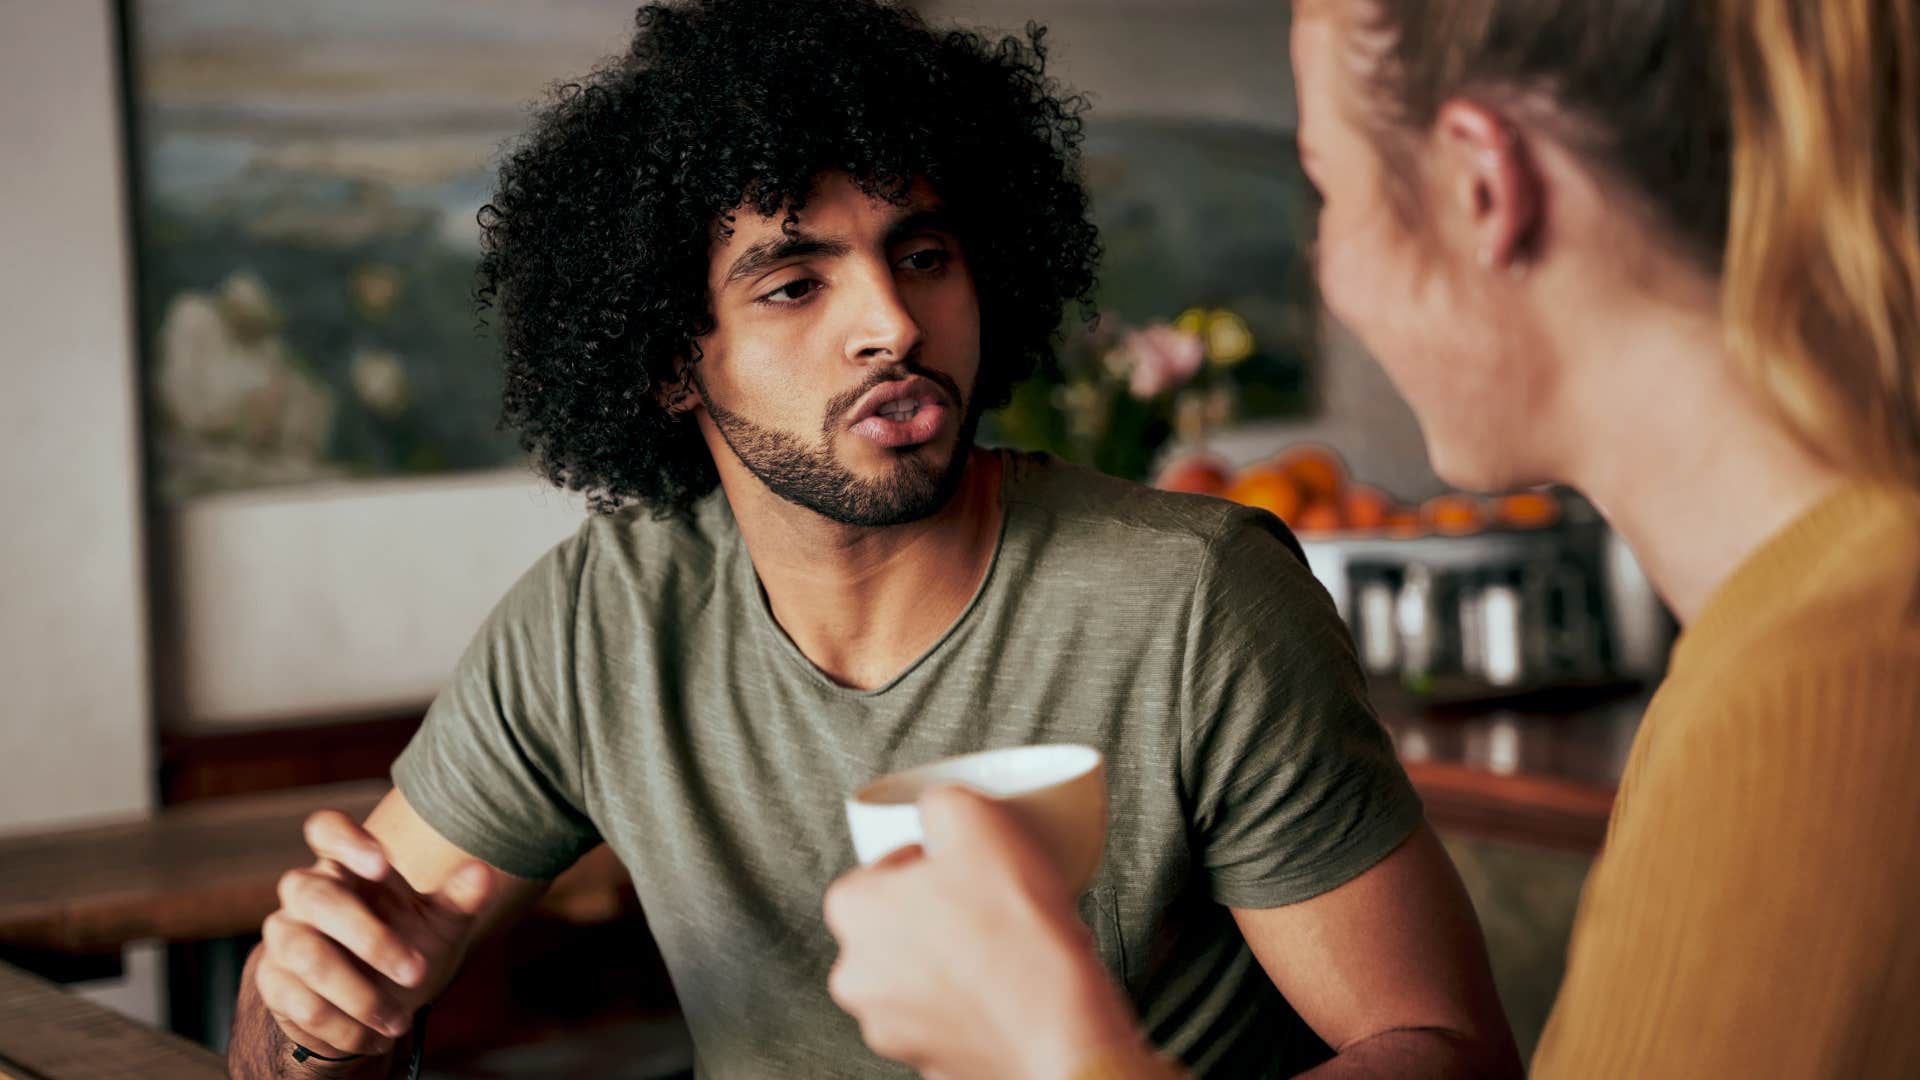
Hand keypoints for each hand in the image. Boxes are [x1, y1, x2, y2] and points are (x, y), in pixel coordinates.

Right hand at [253, 810, 492, 1057]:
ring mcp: (285, 936)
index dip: (346, 840)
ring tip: (401, 1022)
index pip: (326, 829)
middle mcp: (307, 894)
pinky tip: (373, 1037)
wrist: (371, 1007)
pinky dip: (341, 1024)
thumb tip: (483, 873)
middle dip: (370, 938)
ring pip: (306, 953)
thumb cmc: (406, 947)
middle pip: (318, 897)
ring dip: (359, 993)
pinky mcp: (273, 981)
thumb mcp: (439, 924)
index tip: (382, 864)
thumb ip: (460, 898)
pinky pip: (298, 1000)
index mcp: (348, 867)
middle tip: (417, 973)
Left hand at [824, 786, 1146, 1079]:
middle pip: (895, 923)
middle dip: (936, 910)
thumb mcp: (977, 818)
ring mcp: (890, 1026)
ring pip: (920, 974)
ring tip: (1002, 944)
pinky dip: (972, 1002)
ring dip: (952, 958)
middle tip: (984, 901)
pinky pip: (949, 1015)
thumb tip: (936, 807)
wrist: (1058, 1025)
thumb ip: (940, 801)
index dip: (927, 859)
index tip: (961, 863)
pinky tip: (1007, 985)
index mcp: (853, 911)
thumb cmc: (1015, 933)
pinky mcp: (930, 1060)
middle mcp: (857, 975)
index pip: (880, 868)